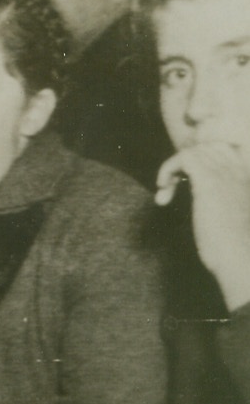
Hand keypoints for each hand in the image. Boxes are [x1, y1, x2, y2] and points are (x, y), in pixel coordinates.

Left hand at [156, 141, 249, 310]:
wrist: (240, 257)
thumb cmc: (233, 246)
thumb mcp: (227, 215)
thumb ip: (218, 200)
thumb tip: (205, 199)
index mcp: (246, 176)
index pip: (224, 148)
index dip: (200, 160)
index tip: (186, 181)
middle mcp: (239, 170)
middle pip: (207, 145)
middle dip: (183, 162)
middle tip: (171, 187)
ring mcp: (225, 174)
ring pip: (194, 149)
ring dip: (172, 167)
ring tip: (165, 190)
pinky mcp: (209, 182)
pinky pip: (182, 157)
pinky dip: (167, 169)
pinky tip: (163, 191)